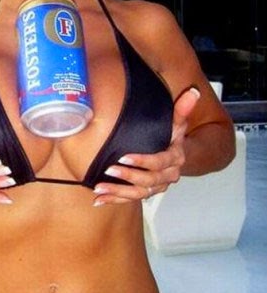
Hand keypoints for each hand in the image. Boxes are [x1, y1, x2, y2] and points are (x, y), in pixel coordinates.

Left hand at [93, 87, 199, 206]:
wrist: (176, 152)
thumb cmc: (172, 134)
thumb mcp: (177, 121)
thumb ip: (182, 108)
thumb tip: (193, 92)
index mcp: (175, 158)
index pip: (159, 162)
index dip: (142, 161)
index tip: (123, 157)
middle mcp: (168, 175)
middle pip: (149, 180)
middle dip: (127, 176)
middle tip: (109, 169)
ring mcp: (158, 186)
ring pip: (139, 193)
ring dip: (118, 192)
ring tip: (100, 189)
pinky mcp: (147, 192)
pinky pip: (131, 199)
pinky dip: (115, 200)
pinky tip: (100, 200)